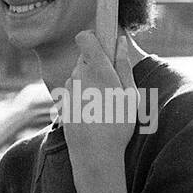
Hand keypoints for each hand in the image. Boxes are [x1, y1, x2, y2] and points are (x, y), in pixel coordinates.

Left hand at [61, 31, 137, 188]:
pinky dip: (82, 99)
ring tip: (105, 106)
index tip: (104, 47)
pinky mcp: (62, 103)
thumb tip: (120, 41)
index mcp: (98, 69)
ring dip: (89, 84)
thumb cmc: (118, 125)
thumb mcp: (130, 95)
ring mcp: (68, 90)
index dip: (93, 38)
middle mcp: (78, 75)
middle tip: (113, 86)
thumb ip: (123, 65)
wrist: (94, 155)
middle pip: (84, 60)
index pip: (85, 37)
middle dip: (97, 67)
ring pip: (78, 77)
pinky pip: (73, 94)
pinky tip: (93, 116)